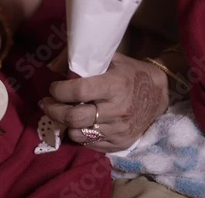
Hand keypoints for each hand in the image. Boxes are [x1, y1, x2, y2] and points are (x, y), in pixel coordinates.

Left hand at [41, 53, 168, 152]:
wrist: (158, 96)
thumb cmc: (131, 74)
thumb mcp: (112, 60)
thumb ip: (85, 61)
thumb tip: (54, 65)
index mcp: (115, 86)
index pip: (78, 91)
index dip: (59, 90)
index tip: (53, 87)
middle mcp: (117, 110)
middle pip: (73, 117)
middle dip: (53, 110)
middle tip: (46, 103)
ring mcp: (119, 130)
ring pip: (77, 134)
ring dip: (63, 124)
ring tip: (60, 113)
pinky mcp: (119, 144)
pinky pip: (88, 144)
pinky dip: (78, 134)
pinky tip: (77, 123)